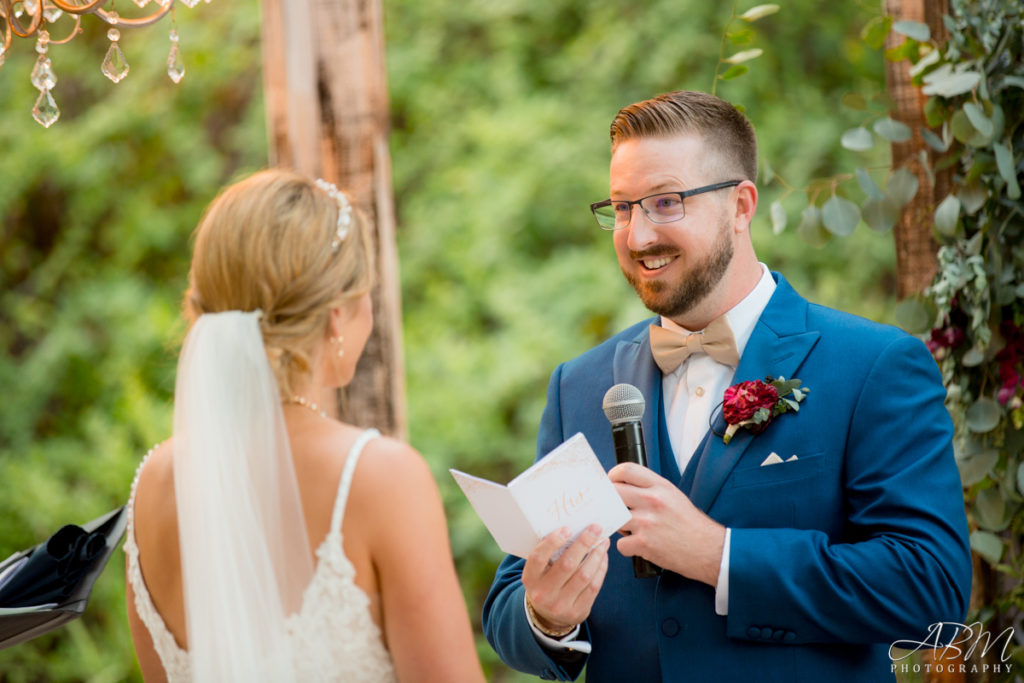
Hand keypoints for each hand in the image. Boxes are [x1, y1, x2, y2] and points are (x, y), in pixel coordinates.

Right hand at [521, 524, 609, 633]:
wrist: (547, 616)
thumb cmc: (545, 582)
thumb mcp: (539, 571)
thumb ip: (549, 554)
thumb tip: (574, 529)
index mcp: (530, 579)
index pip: (539, 558)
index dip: (553, 542)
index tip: (568, 528)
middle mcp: (543, 593)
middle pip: (567, 565)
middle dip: (583, 544)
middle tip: (595, 528)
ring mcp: (561, 605)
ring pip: (584, 575)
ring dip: (597, 555)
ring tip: (603, 542)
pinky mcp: (577, 612)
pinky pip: (593, 587)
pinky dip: (601, 569)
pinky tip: (603, 557)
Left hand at [609, 462, 725, 586]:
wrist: (708, 549)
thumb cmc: (690, 524)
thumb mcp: (674, 496)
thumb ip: (650, 488)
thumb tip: (624, 487)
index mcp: (661, 486)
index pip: (627, 470)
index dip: (614, 476)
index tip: (611, 483)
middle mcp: (652, 500)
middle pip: (614, 492)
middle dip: (610, 501)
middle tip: (615, 509)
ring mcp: (647, 522)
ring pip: (614, 518)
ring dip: (619, 526)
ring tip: (631, 530)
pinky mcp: (644, 543)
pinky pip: (621, 544)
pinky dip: (627, 548)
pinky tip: (639, 546)